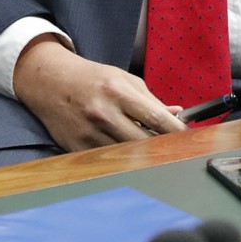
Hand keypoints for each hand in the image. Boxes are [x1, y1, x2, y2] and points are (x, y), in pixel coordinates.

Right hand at [12, 35, 186, 151]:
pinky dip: (121, 161)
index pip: (157, 118)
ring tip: (154, 155)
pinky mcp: (77, 148)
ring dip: (143, 158)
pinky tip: (128, 156)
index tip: (190, 140)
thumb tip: (177, 114)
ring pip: (127, 157)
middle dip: (163, 149)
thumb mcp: (124, 79)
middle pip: (144, 143)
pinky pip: (107, 162)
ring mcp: (89, 133)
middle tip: (176, 151)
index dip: (178, 133)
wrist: (50, 82)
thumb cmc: (92, 79)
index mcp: (119, 92)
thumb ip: (151, 100)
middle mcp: (104, 114)